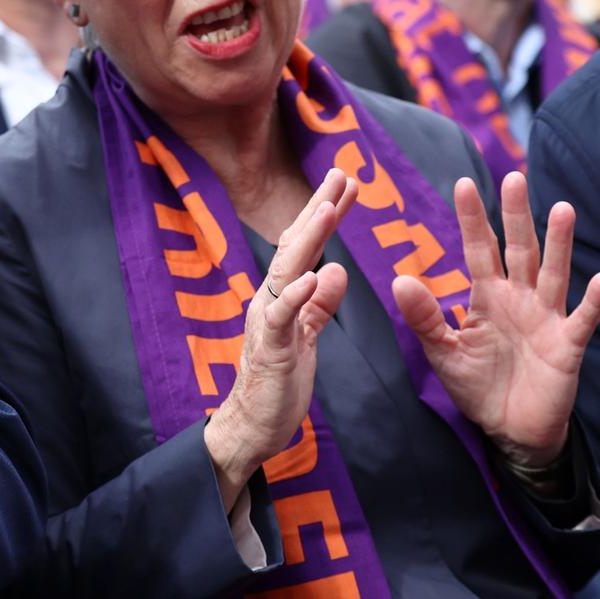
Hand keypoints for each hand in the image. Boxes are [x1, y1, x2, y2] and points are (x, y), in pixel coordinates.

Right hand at [204, 169, 356, 509]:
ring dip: (308, 238)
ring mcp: (269, 321)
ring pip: (287, 271)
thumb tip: (335, 269)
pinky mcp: (272, 349)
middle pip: (295, 245)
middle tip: (340, 172)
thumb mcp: (306, 335)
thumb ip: (319, 305)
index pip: (305, 246)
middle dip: (318, 208)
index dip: (326, 214)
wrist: (252, 426)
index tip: (347, 184)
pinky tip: (316, 273)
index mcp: (282, 295)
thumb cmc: (279, 381)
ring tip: (328, 208)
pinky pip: (283, 317)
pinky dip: (298, 295)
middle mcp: (271, 299)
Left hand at [391, 172, 599, 468]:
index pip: (479, 249)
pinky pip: (582, 319)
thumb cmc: (479, 387)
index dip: (472, 219)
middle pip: (519, 249)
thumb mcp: (444, 354)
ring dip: (559, 244)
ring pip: (554, 273)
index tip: (464, 183)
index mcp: (488, 297)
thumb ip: (424, 318)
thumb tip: (398, 280)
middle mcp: (520, 298)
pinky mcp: (568, 345)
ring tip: (563, 209)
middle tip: (515, 177)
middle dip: (517, 215)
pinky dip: (594, 301)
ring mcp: (547, 318)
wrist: (511, 430)